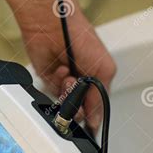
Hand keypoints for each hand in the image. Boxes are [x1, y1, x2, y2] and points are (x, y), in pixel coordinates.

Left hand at [0, 0, 115, 132]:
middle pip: (80, 111)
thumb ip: (100, 98)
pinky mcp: (49, 81)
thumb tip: (96, 120)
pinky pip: (51, 95)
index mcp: (97, 81)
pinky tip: (61, 71)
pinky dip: (56, 85)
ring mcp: (64, 83)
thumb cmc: (81, 38)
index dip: (92, 118)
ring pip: (65, 106)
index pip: (96, 109)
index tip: (90, 126)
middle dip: (79, 106)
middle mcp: (81, 84)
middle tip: (78, 94)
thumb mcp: (103, 70)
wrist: (53, 25)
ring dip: (68, 93)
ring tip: (70, 77)